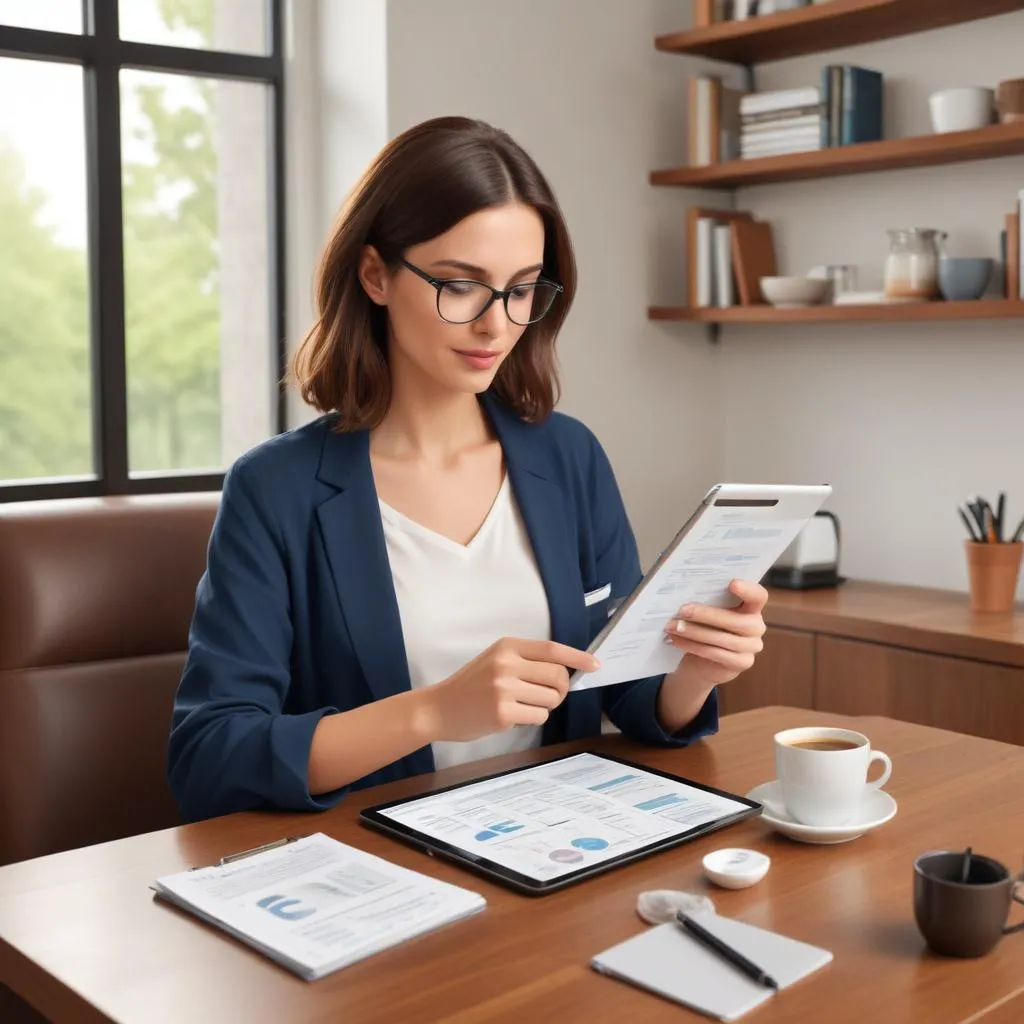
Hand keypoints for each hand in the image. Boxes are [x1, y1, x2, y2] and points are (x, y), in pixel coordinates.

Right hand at [421, 638, 599, 742]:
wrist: (439, 708)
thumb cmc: (472, 685)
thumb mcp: (497, 660)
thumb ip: (527, 661)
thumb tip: (569, 669)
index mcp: (507, 646)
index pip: (552, 649)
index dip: (577, 657)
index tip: (595, 664)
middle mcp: (506, 664)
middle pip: (557, 676)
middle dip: (561, 689)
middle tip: (550, 695)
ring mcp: (504, 689)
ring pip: (551, 699)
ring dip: (545, 705)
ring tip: (523, 704)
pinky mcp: (503, 713)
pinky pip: (539, 716)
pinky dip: (533, 718)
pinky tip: (513, 715)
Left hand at [663, 579, 767, 689]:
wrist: (704, 662)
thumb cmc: (706, 628)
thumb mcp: (708, 613)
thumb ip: (706, 602)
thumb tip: (684, 592)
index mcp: (751, 607)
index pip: (758, 596)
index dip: (748, 590)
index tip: (732, 583)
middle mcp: (756, 626)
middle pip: (735, 620)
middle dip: (706, 614)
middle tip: (682, 610)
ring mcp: (752, 647)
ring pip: (721, 638)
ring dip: (693, 632)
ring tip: (673, 626)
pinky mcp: (742, 663)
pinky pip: (714, 653)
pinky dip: (692, 646)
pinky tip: (676, 640)